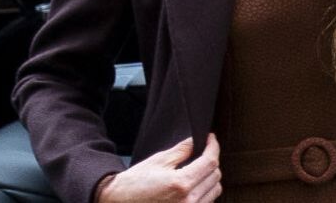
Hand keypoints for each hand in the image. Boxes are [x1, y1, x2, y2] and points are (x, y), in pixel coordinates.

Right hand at [98, 133, 221, 201]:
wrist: (120, 202)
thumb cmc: (135, 183)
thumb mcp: (159, 161)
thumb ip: (182, 150)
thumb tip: (196, 141)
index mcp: (181, 184)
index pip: (210, 162)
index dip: (213, 147)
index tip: (210, 139)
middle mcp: (189, 201)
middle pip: (215, 176)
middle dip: (211, 161)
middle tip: (202, 152)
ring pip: (214, 191)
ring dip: (209, 178)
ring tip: (197, 169)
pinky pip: (206, 202)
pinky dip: (204, 192)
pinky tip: (192, 185)